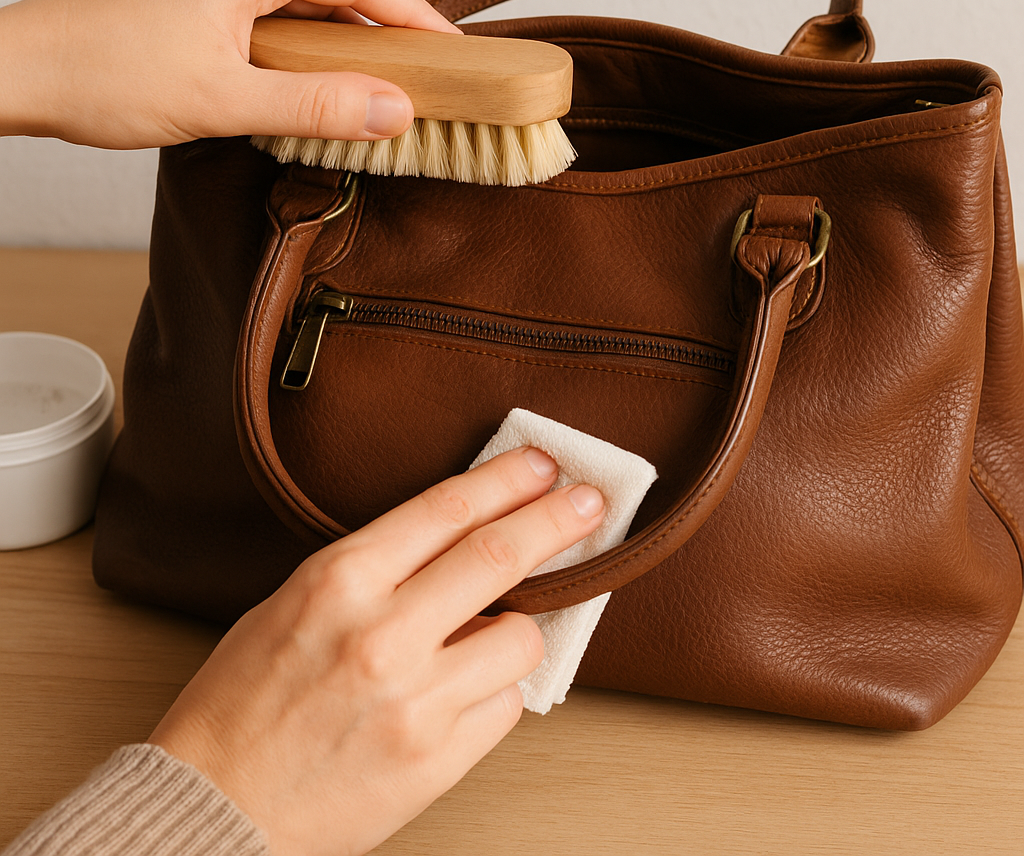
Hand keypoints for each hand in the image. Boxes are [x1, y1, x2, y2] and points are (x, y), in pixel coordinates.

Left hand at [0, 0, 458, 148]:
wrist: (19, 71)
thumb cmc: (103, 73)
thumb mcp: (226, 99)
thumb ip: (317, 104)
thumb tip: (394, 110)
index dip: (414, 14)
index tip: (451, 51)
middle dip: (382, 30)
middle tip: (420, 77)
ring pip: (299, 2)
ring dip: (339, 43)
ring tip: (371, 89)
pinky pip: (266, 14)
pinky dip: (299, 47)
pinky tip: (306, 84)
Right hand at [148, 446, 604, 855]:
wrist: (215, 806)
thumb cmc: (246, 698)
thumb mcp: (298, 600)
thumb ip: (380, 568)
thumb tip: (463, 538)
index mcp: (340, 581)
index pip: (448, 508)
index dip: (506, 479)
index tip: (541, 465)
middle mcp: (383, 633)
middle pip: (501, 555)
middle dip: (558, 520)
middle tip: (589, 501)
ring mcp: (415, 699)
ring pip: (521, 637)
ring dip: (523, 625)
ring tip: (496, 628)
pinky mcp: (436, 758)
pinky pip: (506, 706)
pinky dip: (499, 688)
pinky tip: (471, 685)